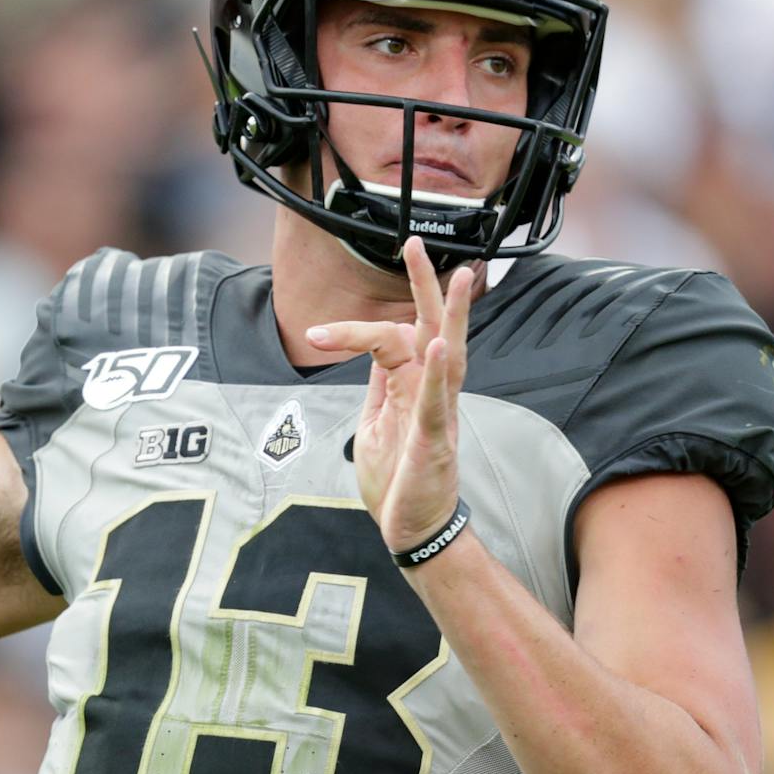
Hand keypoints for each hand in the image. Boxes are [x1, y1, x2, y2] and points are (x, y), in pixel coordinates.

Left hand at [306, 237, 474, 551]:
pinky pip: (436, 402)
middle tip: (416, 242)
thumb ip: (380, 385)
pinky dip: (433, 373)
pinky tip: (434, 346)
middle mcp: (430, 393)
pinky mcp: (434, 442)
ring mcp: (437, 415)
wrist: (412, 531)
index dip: (352, 330)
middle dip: (426, 285)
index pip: (390, 337)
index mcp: (412, 387)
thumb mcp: (376, 424)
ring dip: (452, 315)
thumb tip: (374, 350)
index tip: (314, 336)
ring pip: (447, 355)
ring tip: (459, 277)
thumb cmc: (397, 481)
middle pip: (432, 327)